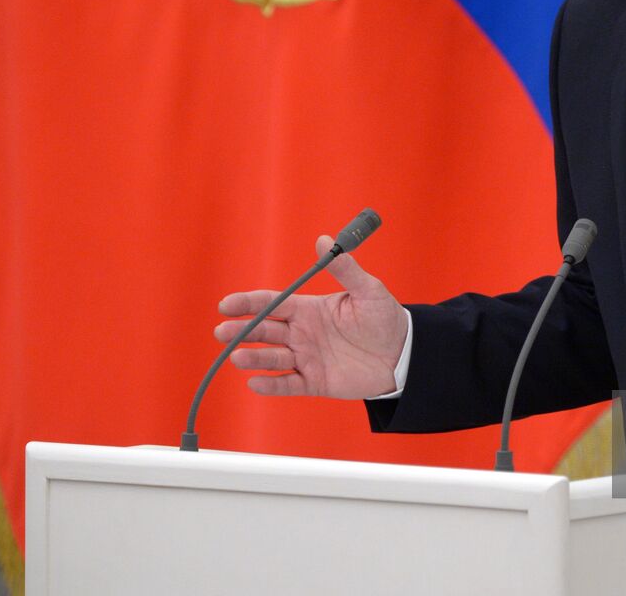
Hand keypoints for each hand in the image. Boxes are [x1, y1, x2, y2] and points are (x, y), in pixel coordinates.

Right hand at [214, 235, 407, 398]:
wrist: (404, 354)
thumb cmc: (385, 318)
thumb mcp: (367, 290)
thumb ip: (344, 269)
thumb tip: (323, 239)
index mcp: (310, 309)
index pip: (272, 304)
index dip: (248, 303)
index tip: (226, 304)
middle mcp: (302, 333)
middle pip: (265, 331)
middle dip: (241, 331)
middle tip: (221, 332)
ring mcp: (307, 358)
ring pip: (273, 358)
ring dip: (254, 358)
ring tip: (236, 357)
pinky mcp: (316, 382)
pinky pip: (290, 384)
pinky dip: (272, 385)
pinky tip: (255, 383)